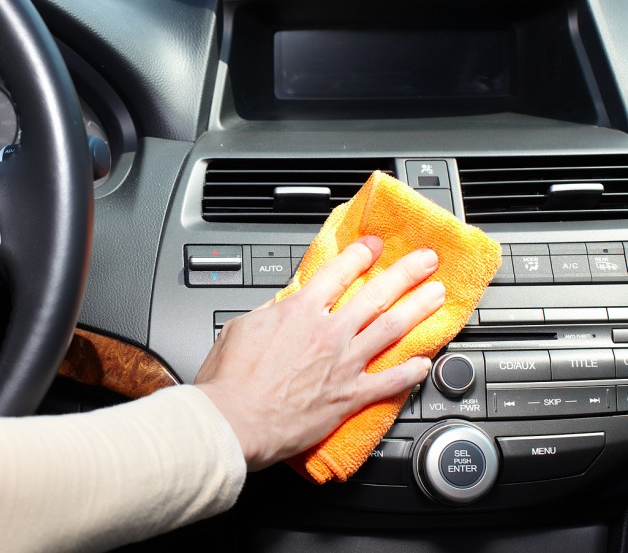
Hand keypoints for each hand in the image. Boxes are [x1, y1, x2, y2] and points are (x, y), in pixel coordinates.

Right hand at [195, 235, 442, 470]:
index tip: (375, 245)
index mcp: (299, 312)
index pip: (338, 273)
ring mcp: (343, 364)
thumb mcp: (240, 328)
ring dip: (418, 309)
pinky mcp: (349, 397)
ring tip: (436, 295)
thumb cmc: (230, 380)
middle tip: (426, 260)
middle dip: (405, 273)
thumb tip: (282, 303)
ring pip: (391, 329)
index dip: (360, 255)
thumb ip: (268, 312)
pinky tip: (425, 363)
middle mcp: (328, 333)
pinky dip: (411, 372)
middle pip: (375, 295)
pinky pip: (389, 382)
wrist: (235, 421)